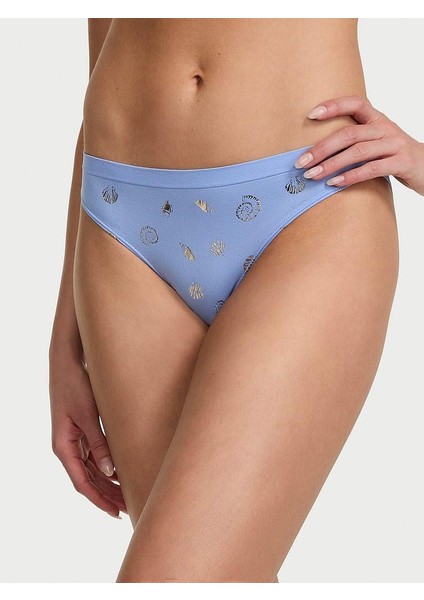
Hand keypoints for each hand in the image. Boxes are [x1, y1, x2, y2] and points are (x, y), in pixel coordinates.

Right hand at [49, 349, 126, 518]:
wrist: (68, 362)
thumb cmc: (75, 386)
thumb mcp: (89, 415)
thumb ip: (99, 443)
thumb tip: (109, 472)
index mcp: (63, 447)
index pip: (81, 483)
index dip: (99, 499)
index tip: (115, 512)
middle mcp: (67, 447)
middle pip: (88, 479)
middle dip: (107, 495)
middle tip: (129, 507)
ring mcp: (74, 439)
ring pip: (91, 470)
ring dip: (108, 483)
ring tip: (128, 495)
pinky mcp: (82, 430)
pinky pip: (94, 456)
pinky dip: (107, 467)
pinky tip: (121, 472)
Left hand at [294, 95, 423, 195]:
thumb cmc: (393, 156)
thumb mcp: (375, 143)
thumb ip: (354, 142)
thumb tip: (316, 152)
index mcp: (377, 119)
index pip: (355, 103)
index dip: (334, 106)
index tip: (311, 115)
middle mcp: (386, 128)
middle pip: (350, 133)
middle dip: (322, 148)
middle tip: (301, 162)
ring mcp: (395, 145)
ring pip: (358, 152)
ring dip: (331, 164)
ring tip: (312, 175)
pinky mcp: (402, 163)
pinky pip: (372, 169)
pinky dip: (351, 176)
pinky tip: (334, 183)